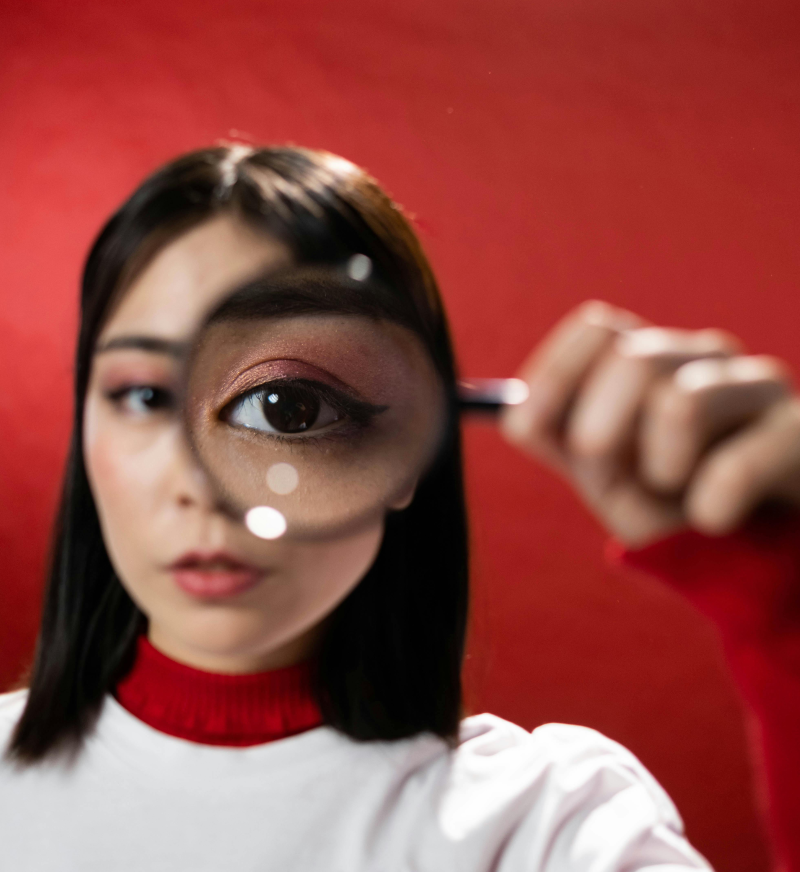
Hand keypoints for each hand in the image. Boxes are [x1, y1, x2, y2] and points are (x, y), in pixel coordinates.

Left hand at [501, 300, 799, 547]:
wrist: (748, 556)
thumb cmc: (668, 505)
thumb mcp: (605, 475)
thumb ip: (559, 439)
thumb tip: (513, 413)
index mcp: (652, 358)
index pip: (596, 329)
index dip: (554, 375)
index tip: (528, 428)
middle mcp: (704, 357)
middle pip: (634, 358)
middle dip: (599, 430)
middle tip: (605, 471)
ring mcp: (758, 385)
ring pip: (681, 402)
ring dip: (659, 467)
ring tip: (676, 491)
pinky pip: (736, 465)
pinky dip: (708, 506)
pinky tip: (713, 518)